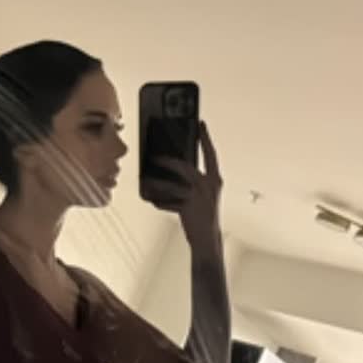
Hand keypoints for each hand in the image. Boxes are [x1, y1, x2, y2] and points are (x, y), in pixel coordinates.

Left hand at [154, 123, 222, 249]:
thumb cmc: (205, 216)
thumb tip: (178, 168)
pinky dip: (158, 201)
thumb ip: (195, 181)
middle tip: (155, 155)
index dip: (205, 138)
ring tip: (146, 176)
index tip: (200, 124)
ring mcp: (197, 196)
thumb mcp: (205, 195)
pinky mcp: (186, 207)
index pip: (211, 154)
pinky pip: (167, 201)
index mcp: (215, 180)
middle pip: (184, 166)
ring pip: (171, 184)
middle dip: (168, 161)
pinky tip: (151, 199)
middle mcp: (208, 185)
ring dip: (157, 180)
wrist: (208, 239)